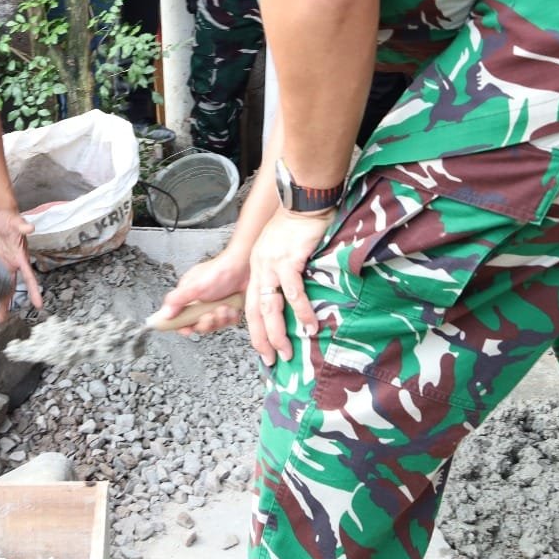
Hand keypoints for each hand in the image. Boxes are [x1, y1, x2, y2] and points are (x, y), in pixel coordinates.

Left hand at [0, 208, 41, 318]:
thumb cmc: (10, 219)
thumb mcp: (16, 222)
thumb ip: (22, 226)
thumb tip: (31, 228)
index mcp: (20, 259)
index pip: (29, 278)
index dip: (33, 291)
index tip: (38, 305)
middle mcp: (11, 266)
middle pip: (10, 288)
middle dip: (7, 304)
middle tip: (1, 319)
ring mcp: (0, 266)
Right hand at [157, 247, 250, 336]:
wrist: (244, 266)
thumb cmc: (220, 270)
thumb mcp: (194, 287)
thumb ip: (177, 300)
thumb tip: (165, 314)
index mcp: (188, 295)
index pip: (179, 316)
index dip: (182, 326)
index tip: (187, 330)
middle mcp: (201, 301)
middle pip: (198, 324)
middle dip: (206, 322)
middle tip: (210, 314)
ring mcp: (215, 305)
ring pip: (215, 324)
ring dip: (220, 318)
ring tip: (223, 307)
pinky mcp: (229, 308)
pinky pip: (228, 321)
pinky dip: (231, 316)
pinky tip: (232, 306)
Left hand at [247, 208, 332, 364]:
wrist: (305, 198)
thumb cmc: (298, 224)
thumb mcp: (280, 248)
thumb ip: (281, 270)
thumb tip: (291, 295)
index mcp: (257, 266)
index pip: (250, 304)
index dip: (255, 329)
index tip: (262, 348)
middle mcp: (259, 267)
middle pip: (255, 311)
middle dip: (262, 339)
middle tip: (272, 359)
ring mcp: (272, 264)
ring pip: (270, 307)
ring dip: (278, 333)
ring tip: (286, 351)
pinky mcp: (289, 260)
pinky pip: (293, 292)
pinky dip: (301, 312)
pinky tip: (309, 327)